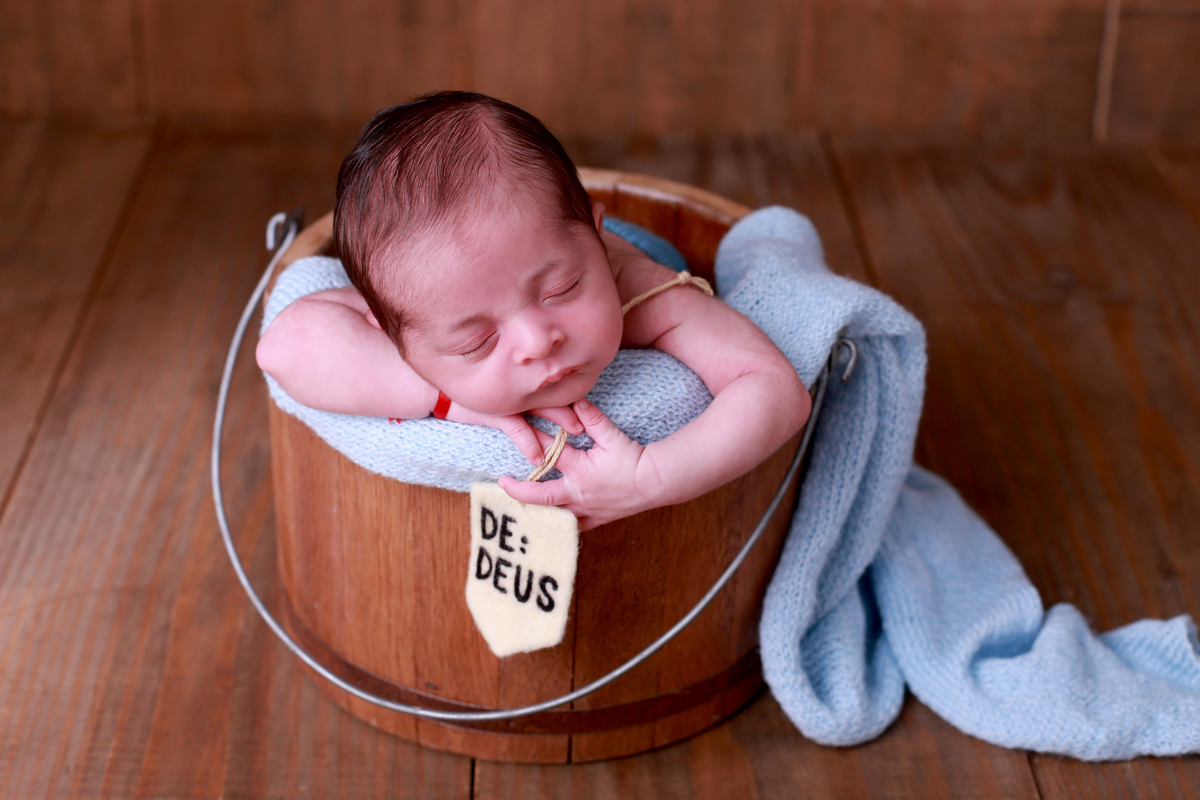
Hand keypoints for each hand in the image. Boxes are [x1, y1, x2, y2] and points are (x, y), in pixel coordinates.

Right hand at [445, 403, 582, 465]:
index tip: (591, 406)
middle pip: (552, 399)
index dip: (573, 397)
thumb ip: (524, 400)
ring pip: (539, 411)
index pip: (553, 390)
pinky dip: (528, 442)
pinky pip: (516, 428)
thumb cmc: (475, 395)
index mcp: (524, 387)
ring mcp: (509, 401)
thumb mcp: (502, 397)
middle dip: (572, 410)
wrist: (442, 392)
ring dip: (557, 423)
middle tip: (592, 420)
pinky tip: (538, 456)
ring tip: (575, 433)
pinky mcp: (495, 413)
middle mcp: (520, 392)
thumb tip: (543, 413)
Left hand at [498, 399, 662, 529]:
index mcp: (580, 471)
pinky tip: (550, 525)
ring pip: (554, 516)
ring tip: (520, 508)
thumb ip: (592, 419)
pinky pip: (573, 527)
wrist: (655, 482)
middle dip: (519, 490)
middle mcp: (579, 494)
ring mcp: (587, 510)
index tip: (519, 437)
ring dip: (536, 512)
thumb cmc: (634, 458)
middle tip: (503, 484)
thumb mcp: (612, 436)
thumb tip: (576, 400)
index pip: (550, 457)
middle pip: (541, 496)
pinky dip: (559, 525)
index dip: (533, 444)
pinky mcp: (597, 519)